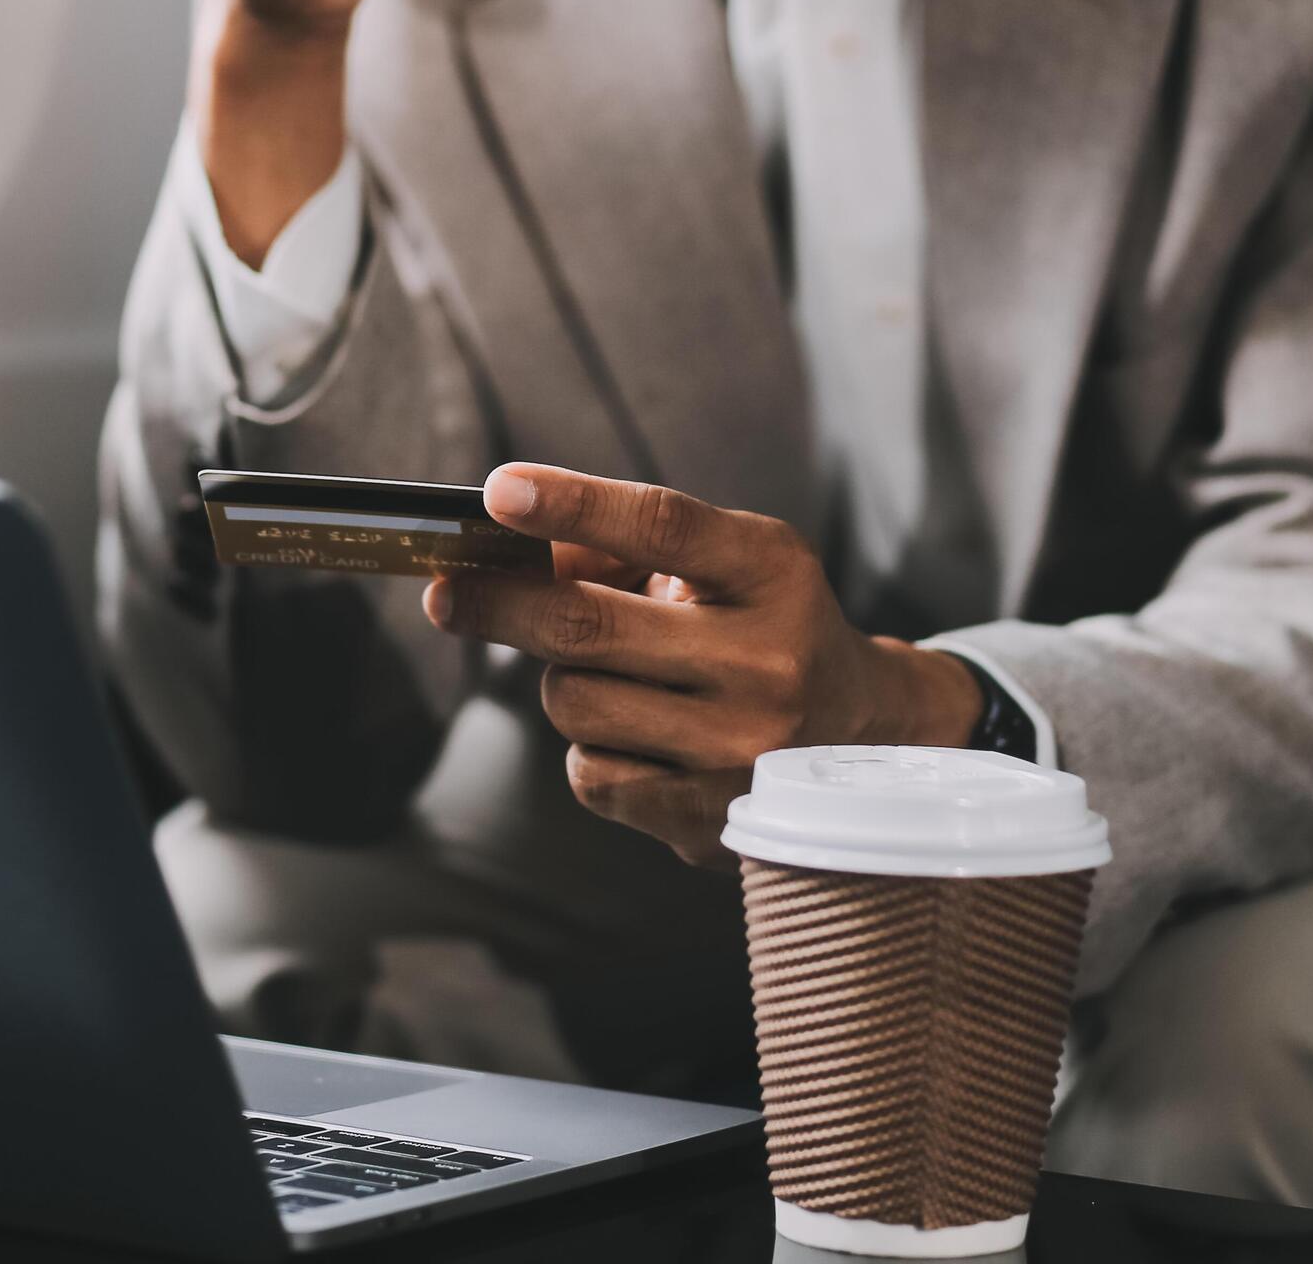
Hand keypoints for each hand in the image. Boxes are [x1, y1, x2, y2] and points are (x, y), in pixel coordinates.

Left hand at [422, 464, 985, 865]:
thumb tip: (508, 561)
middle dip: (498, 603)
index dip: (573, 503)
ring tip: (610, 674)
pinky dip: (592, 749)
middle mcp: (767, 662)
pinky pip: (592, 776)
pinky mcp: (712, 820)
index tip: (497, 491)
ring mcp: (742, 751)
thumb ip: (624, 550)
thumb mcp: (724, 565)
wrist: (865, 738)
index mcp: (773, 573)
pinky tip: (640, 735)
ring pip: (574, 703)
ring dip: (564, 681)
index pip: (662, 524)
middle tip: (447, 591)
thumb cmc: (765, 627)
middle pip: (588, 625)